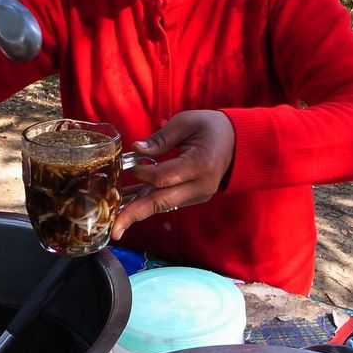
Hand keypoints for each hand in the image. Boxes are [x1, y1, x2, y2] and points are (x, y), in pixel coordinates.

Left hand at [111, 110, 234, 238]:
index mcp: (200, 165)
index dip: (142, 173)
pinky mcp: (194, 198)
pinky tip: (128, 205)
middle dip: (135, 214)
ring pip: (163, 206)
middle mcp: (200, 186)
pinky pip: (168, 202)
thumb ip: (161, 138)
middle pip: (162, 202)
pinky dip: (148, 203)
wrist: (239, 143)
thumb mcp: (186, 122)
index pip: (164, 177)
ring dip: (138, 212)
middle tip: (114, 229)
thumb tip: (136, 150)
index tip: (129, 163)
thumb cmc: (211, 127)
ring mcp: (198, 195)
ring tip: (115, 223)